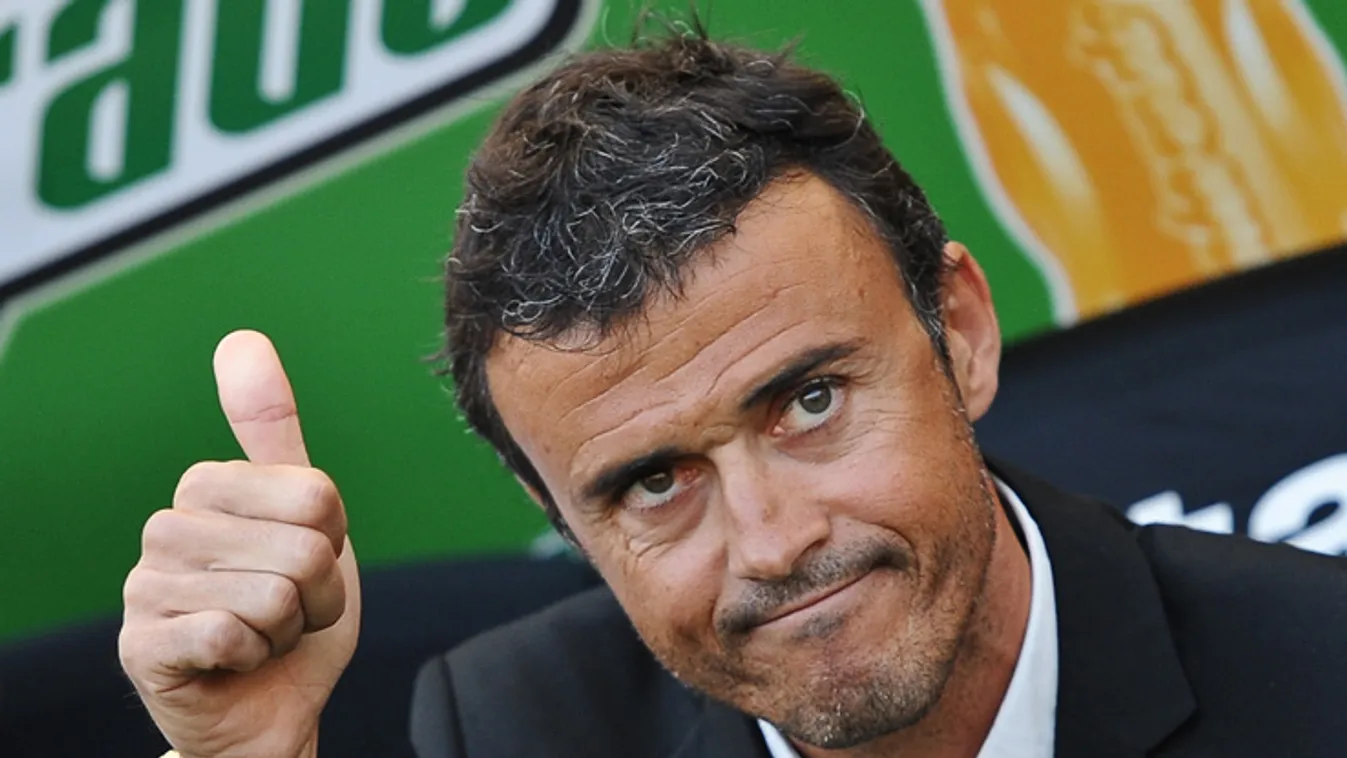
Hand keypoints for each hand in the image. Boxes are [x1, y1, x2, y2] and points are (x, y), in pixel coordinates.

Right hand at [119, 330, 361, 757]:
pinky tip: (235, 660)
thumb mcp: (305, 513)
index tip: (306, 562)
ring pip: (273, 594)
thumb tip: (241, 339)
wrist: (272, 701)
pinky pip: (234, 634)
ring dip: (289, 628)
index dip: (332, 542)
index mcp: (207, 486)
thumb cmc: (291, 608)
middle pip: (302, 547)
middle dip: (316, 592)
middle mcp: (166, 528)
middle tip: (288, 608)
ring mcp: (146, 587)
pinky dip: (255, 657)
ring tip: (264, 634)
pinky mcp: (142, 645)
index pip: (318, 496)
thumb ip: (274, 431)